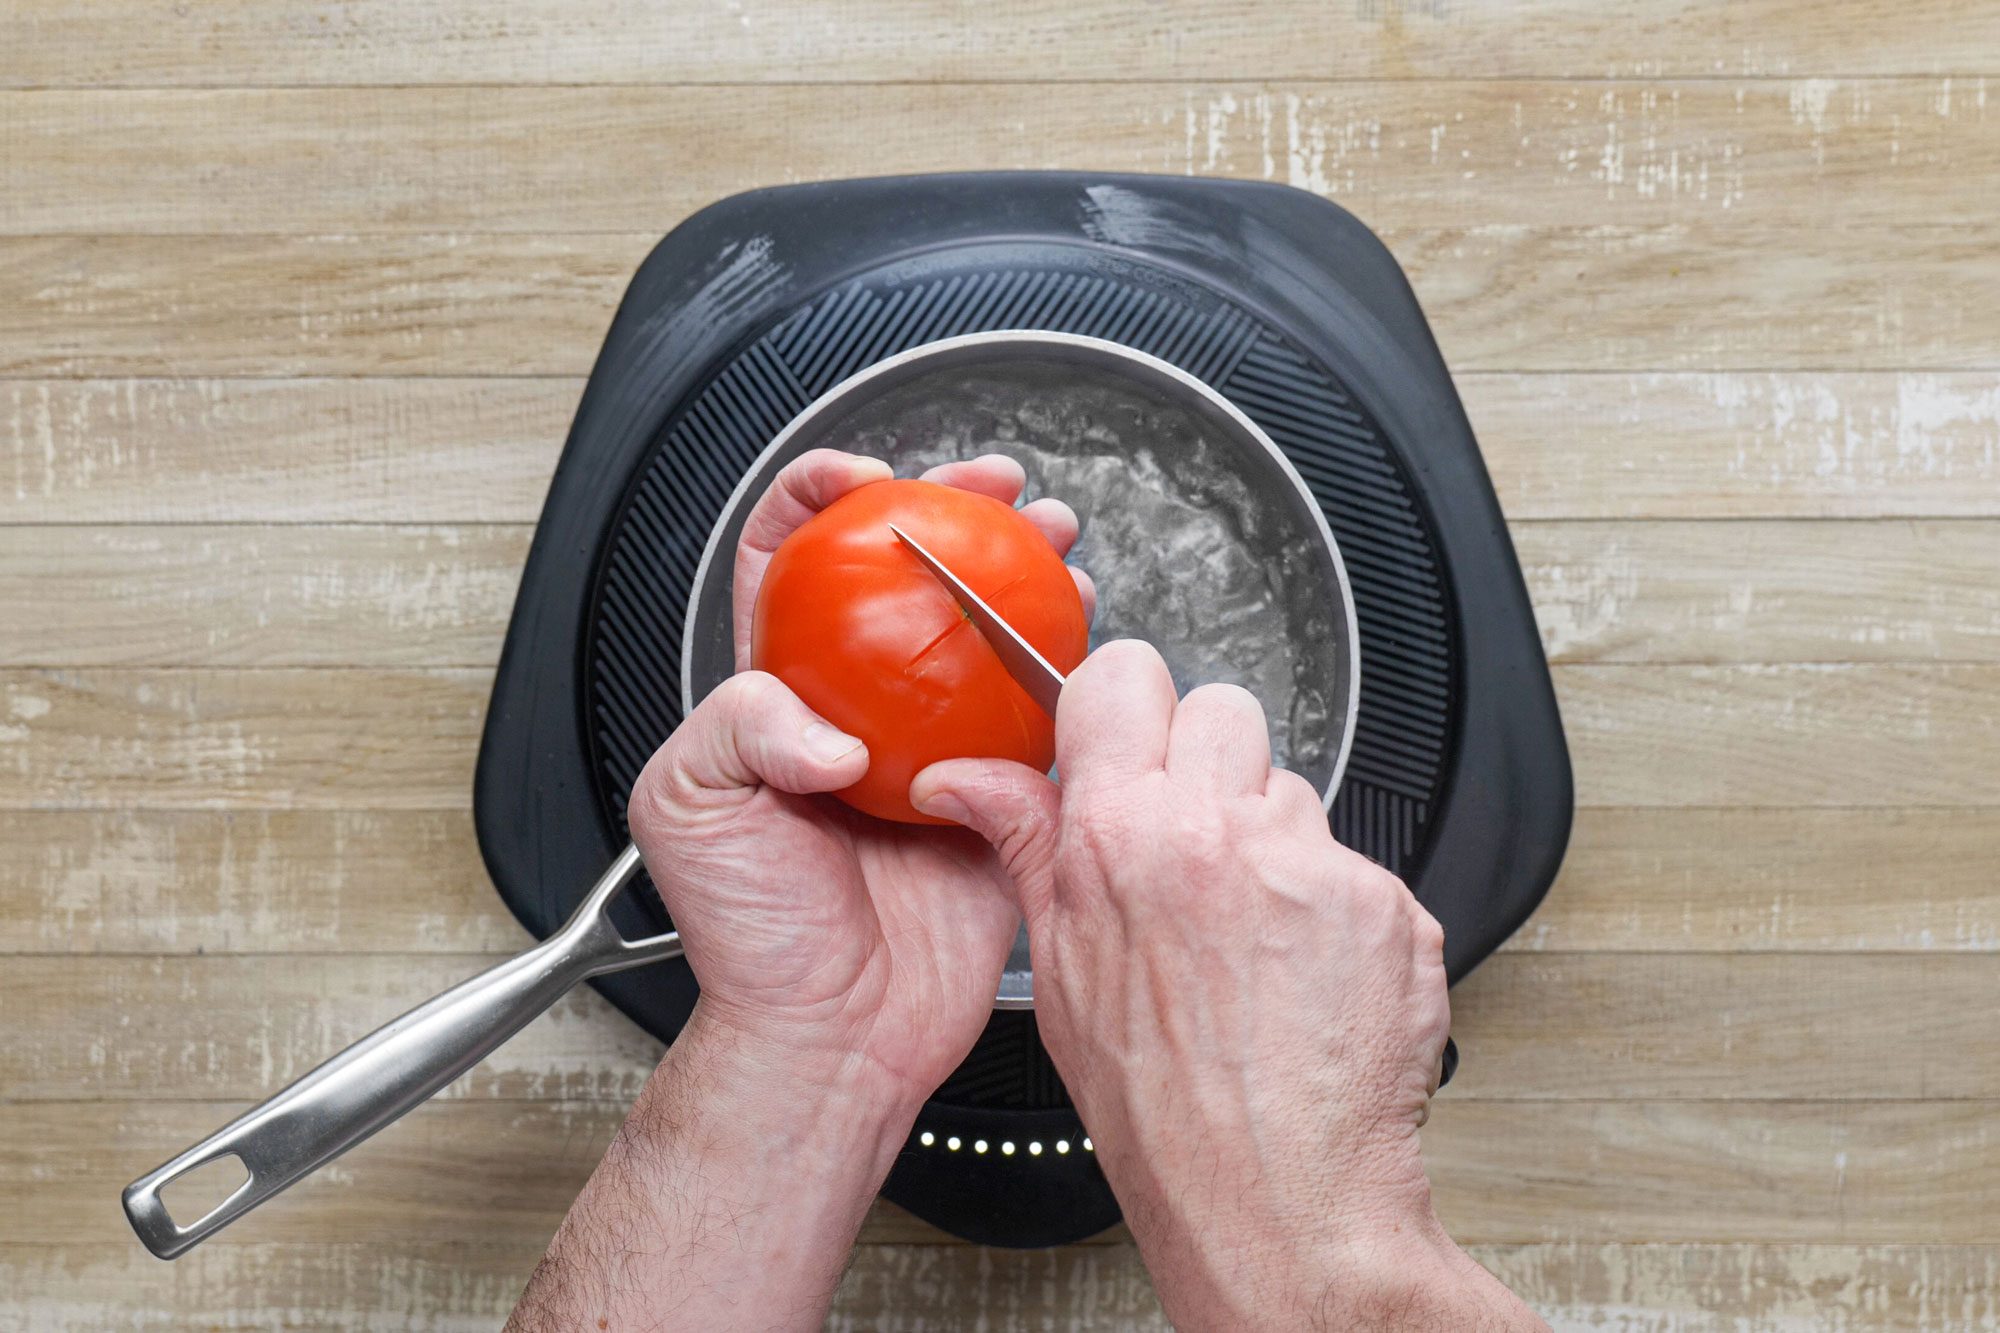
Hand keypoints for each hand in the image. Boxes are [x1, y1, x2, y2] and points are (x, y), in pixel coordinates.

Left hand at [632, 447, 1093, 1111]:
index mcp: (775, 694)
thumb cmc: (745, 933)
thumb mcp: (688, 805)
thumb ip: (739, 728)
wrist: (830, 1030)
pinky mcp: (995, 791)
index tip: (862, 484)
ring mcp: (932, 744)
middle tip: (988, 486)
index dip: (813, 500)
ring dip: (1025, 572)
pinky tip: (1078, 636)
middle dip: (951, 508)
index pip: (784, 560)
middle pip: (904, 577)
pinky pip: (1038, 719)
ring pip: (982, 633)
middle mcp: (859, 706)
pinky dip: (1067, 671)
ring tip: (1055, 539)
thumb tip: (832, 721)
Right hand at [912, 641, 1542, 1330]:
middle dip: (1211, 764)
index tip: (1132, 732)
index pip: (1124, 676)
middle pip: (1223, 710)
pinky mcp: (1385, 900)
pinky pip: (1356, 865)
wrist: (1275, 1194)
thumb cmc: (1161, 1103)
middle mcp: (1213, 832)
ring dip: (1274, 842)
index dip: (1127, 702)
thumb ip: (1026, 846)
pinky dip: (1338, 909)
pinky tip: (1307, 972)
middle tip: (1200, 844)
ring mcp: (1308, 863)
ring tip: (1253, 934)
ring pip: (1293, 790)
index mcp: (1118, 836)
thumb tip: (963, 781)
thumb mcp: (1058, 967)